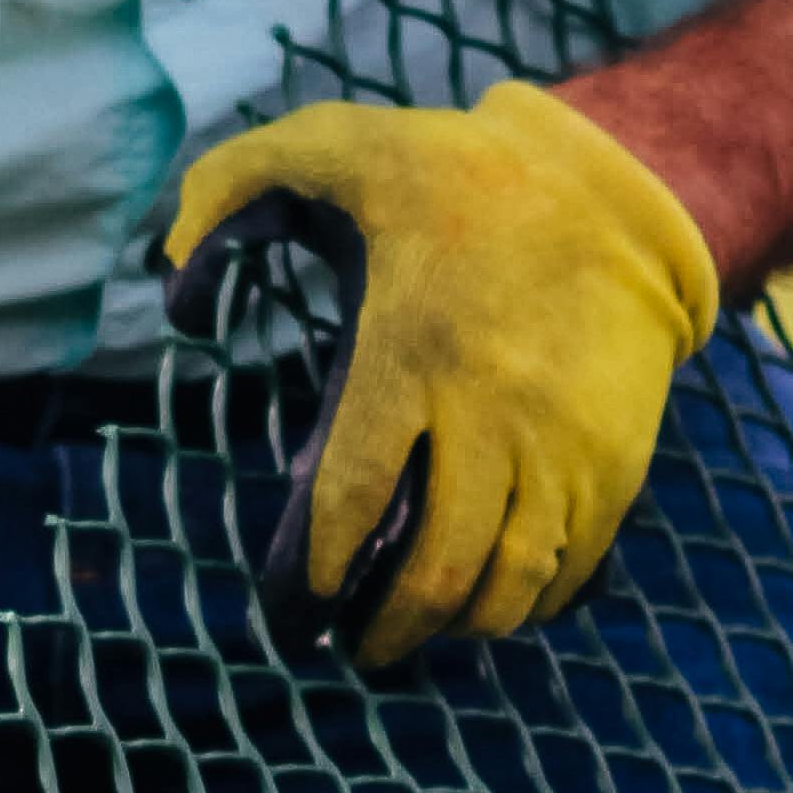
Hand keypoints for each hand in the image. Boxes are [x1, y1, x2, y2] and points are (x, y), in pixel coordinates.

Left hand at [162, 83, 715, 671]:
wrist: (619, 190)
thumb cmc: (455, 173)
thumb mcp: (331, 146)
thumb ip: (226, 188)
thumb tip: (172, 290)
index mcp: (411, 352)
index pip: (355, 496)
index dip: (318, 573)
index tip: (293, 612)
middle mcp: (492, 414)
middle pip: (438, 566)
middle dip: (387, 629)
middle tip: (351, 647)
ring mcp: (562, 447)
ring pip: (509, 584)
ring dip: (456, 627)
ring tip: (418, 631)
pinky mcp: (616, 463)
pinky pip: (570, 567)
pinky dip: (527, 606)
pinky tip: (491, 607)